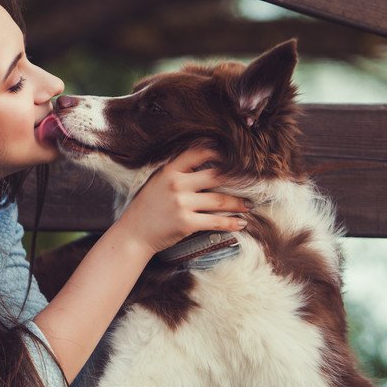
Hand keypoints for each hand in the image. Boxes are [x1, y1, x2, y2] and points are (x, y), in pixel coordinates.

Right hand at [112, 145, 250, 255]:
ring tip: (249, 205)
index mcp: (169, 170)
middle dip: (237, 179)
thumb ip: (177, 172)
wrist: (134, 234)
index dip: (219, 152)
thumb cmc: (147, 207)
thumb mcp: (157, 182)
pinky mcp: (186, 223)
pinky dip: (231, 223)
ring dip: (238, 203)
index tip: (235, 157)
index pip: (198, 153)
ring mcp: (181, 203)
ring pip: (219, 200)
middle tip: (252, 182)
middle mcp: (176, 184)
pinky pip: (215, 221)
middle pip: (216, 176)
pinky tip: (241, 223)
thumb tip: (207, 166)